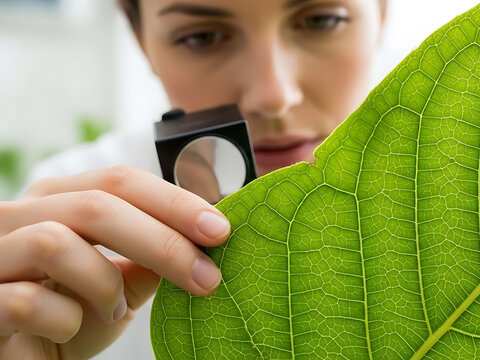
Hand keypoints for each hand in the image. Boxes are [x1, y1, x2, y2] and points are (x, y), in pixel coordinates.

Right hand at [0, 166, 229, 358]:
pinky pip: (26, 301)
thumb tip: (205, 237)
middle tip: (207, 277)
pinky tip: (69, 331)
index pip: (120, 181)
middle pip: (97, 205)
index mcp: (56, 199)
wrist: (18, 358)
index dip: (174, 202)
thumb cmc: (67, 317)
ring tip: (114, 310)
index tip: (220, 230)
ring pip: (56, 242)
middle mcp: (18, 215)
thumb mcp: (117, 285)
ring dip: (104, 284)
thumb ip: (149, 259)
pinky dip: (66, 321)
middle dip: (162, 241)